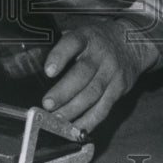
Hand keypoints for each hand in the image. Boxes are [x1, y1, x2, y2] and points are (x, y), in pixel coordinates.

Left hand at [41, 18, 159, 132]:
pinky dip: (90, 120)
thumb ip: (61, 46)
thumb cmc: (97, 41)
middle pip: (82, 74)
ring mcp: (111, 72)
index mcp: (86, 37)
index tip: (48, 71)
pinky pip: (104, 107)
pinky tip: (76, 128)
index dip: (60, 56)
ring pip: (92, 93)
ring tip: (57, 120)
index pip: (72, 43)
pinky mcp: (119, 89)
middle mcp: (100, 54)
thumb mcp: (81, 34)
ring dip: (73, 109)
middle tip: (47, 104)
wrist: (133, 44)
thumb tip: (29, 60)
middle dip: (63, 92)